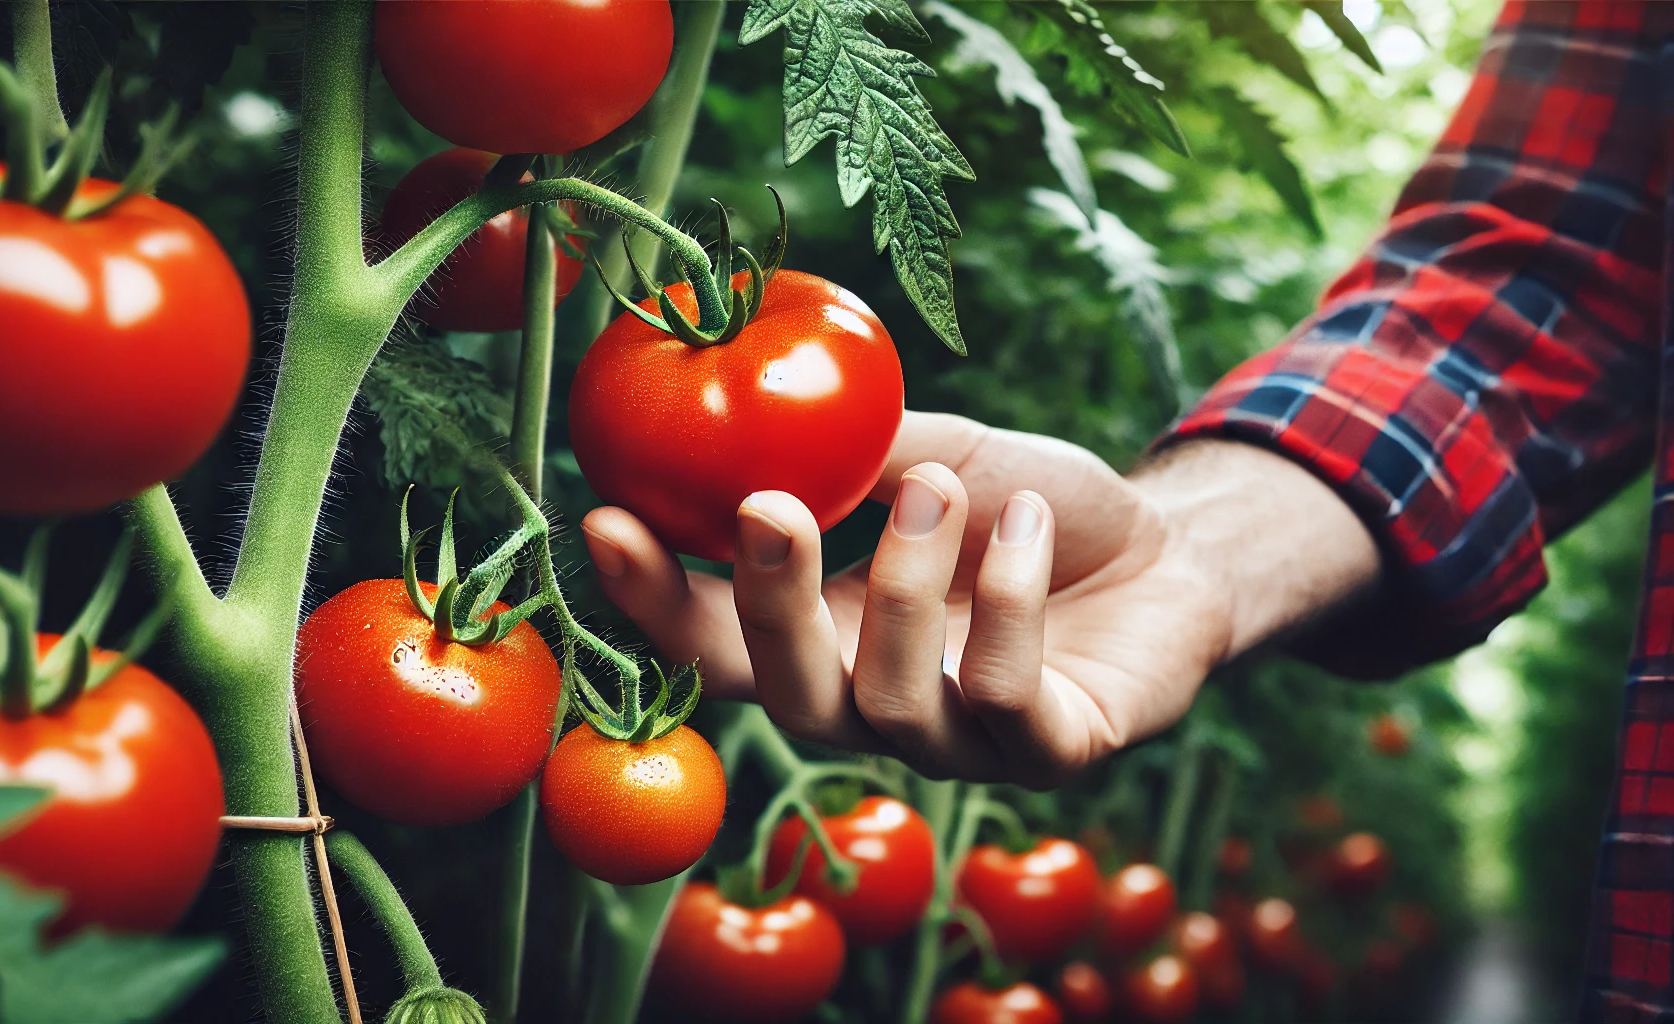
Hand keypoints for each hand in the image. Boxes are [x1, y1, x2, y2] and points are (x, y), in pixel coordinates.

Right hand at [580, 412, 1377, 784]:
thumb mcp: (931, 455)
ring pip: (889, 704)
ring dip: (905, 579)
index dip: (652, 596)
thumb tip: (746, 409)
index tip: (604, 514)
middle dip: (763, 605)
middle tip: (766, 506)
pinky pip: (1002, 693)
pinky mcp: (1052, 751)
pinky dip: (1006, 595)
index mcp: (824, 640)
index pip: (713, 640)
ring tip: (944, 485)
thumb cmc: (1027, 506)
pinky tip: (1024, 521)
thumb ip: (846, 451)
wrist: (1167, 545)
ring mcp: (962, 743)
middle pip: (782, 702)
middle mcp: (874, 707)